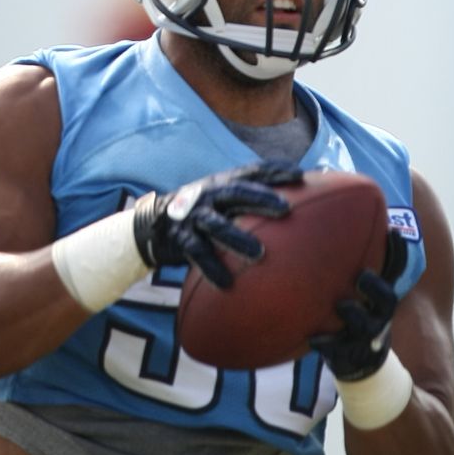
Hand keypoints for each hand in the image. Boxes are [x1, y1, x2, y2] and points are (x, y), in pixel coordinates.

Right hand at [132, 161, 301, 288]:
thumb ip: (249, 201)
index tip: (300, 175)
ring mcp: (194, 216)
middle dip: (261, 199)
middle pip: (237, 193)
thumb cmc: (202, 212)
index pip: (252, 172)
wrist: (153, 225)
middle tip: (285, 209)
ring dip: (238, 239)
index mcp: (223, 183)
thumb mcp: (222, 200)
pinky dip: (212, 268)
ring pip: (217, 225)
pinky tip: (226, 283)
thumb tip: (295, 206)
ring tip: (259, 254)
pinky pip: (198, 254)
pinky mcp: (181, 238)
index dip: (274, 171)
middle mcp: (209, 195)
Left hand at [310, 228, 407, 379]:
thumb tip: (356, 219)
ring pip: (364, 326)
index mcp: (381, 299)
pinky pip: (336, 350)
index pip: (396, 273)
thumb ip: (362, 263)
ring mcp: (362, 337)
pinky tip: (313, 338)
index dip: (398, 254)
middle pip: (386, 302)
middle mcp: (378, 317)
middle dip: (376, 288)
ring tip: (341, 306)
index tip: (393, 233)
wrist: (358, 361)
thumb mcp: (362, 291)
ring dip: (353, 314)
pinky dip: (325, 343)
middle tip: (362, 275)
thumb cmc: (356, 314)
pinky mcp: (344, 355)